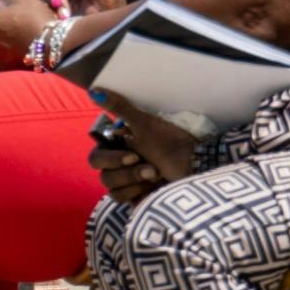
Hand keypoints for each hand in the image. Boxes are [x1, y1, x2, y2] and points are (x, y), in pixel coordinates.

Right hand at [88, 90, 198, 204]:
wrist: (195, 166)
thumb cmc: (170, 143)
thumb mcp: (144, 123)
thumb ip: (118, 107)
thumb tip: (94, 91)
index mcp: (116, 148)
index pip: (96, 158)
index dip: (111, 158)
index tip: (133, 156)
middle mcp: (118, 166)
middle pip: (103, 175)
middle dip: (126, 173)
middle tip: (149, 169)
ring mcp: (126, 183)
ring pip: (111, 188)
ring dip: (134, 182)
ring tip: (156, 176)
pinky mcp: (134, 197)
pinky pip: (121, 199)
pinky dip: (137, 193)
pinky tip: (152, 188)